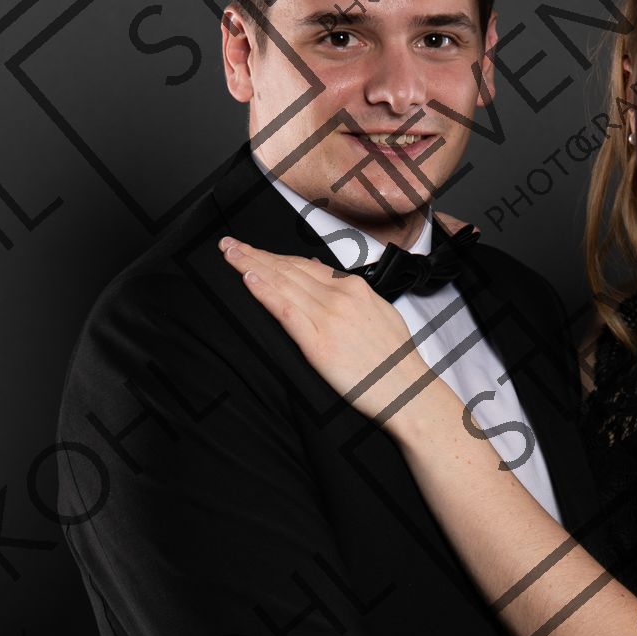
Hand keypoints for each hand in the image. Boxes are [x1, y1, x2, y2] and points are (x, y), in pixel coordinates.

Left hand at [218, 239, 425, 422]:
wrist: (407, 390)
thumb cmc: (394, 360)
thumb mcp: (378, 312)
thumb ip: (348, 291)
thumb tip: (318, 270)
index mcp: (354, 288)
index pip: (304, 265)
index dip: (274, 256)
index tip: (253, 250)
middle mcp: (339, 297)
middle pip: (288, 269)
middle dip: (255, 254)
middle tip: (228, 245)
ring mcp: (328, 318)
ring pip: (282, 283)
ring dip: (252, 266)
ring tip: (229, 255)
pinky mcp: (318, 343)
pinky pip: (285, 310)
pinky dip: (265, 292)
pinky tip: (248, 279)